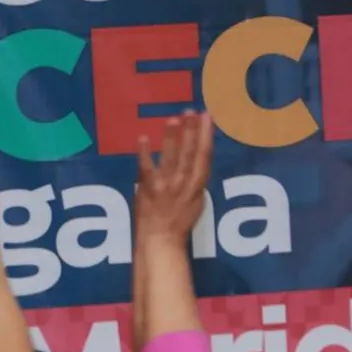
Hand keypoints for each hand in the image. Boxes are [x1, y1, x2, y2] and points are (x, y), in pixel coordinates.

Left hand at [134, 111, 213, 244]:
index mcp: (197, 185)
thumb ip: (195, 182)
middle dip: (192, 130)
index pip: (204, 156)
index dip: (206, 135)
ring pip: (171, 156)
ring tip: (174, 119)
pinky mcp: (148, 188)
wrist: (161, 240)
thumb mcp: (196, 203)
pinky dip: (144, 152)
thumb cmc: (179, 223)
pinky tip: (144, 137)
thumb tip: (197, 164)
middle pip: (190, 152)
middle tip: (192, 110)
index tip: (207, 117)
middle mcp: (183, 182)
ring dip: (173, 137)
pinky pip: (145, 167)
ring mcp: (165, 184)